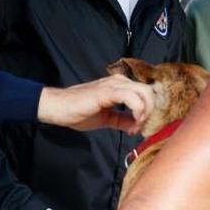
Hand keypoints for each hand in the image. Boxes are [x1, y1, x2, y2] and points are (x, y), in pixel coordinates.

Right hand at [37, 75, 154, 134]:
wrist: (59, 108)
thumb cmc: (78, 111)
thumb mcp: (106, 119)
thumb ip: (122, 120)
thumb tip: (136, 127)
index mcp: (120, 86)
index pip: (145, 93)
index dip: (149, 111)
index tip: (140, 128)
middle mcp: (120, 81)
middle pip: (149, 92)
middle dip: (151, 112)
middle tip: (142, 128)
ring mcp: (114, 85)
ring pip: (144, 92)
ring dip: (146, 113)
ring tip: (137, 127)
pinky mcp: (107, 91)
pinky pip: (132, 98)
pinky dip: (137, 111)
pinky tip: (132, 124)